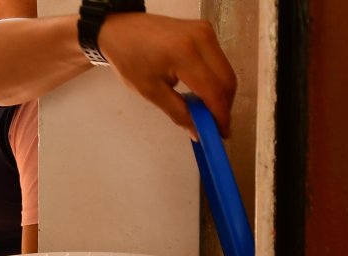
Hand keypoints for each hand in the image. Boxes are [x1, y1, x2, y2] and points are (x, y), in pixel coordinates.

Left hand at [97, 13, 237, 138]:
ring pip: (226, 71)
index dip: (220, 115)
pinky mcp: (205, 30)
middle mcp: (201, 39)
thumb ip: (178, 112)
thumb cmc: (130, 59)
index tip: (221, 134)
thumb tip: (198, 131)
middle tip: (215, 126)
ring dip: (221, 94)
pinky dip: (215, 79)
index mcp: (184, 54)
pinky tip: (204, 93)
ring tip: (208, 113)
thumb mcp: (150, 91)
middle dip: (224, 107)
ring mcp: (205, 31)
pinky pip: (219, 61)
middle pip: (226, 80)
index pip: (213, 90)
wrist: (121, 30)